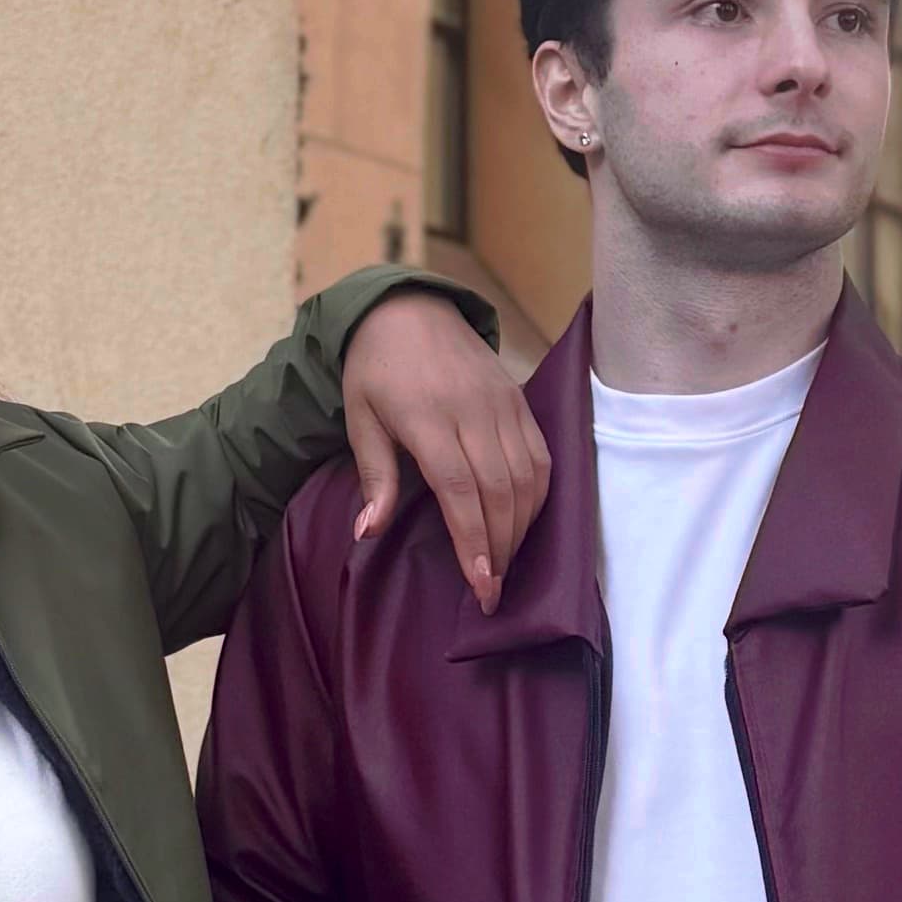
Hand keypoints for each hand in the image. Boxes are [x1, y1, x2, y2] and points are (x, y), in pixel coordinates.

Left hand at [341, 287, 549, 612]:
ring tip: (505, 563)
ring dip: (521, 528)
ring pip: (527, 478)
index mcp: (427, 418)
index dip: (474, 541)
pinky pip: (541, 456)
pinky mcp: (519, 400)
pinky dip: (538, 496)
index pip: (460, 491)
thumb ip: (374, 477)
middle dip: (500, 548)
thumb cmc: (376, 370)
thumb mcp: (360, 420)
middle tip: (493, 592)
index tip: (481, 585)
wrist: (409, 309)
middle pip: (499, 492)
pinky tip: (524, 523)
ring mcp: (502, 404)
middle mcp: (473, 411)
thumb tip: (368, 533)